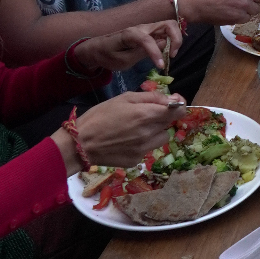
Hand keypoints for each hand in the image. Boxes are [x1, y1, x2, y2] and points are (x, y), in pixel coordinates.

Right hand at [53, 90, 186, 172]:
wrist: (81, 144)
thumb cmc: (100, 116)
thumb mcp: (124, 98)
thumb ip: (150, 98)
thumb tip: (170, 99)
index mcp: (146, 116)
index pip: (178, 112)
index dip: (177, 106)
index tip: (171, 104)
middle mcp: (149, 134)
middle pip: (170, 124)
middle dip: (162, 118)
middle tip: (145, 115)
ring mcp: (144, 149)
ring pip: (162, 138)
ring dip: (155, 132)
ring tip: (136, 129)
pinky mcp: (137, 160)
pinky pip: (148, 149)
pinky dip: (143, 144)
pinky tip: (126, 141)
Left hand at [70, 19, 182, 75]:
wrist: (97, 49)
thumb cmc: (107, 55)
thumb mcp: (121, 60)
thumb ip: (141, 53)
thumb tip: (161, 45)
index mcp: (131, 33)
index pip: (148, 39)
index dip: (157, 53)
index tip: (161, 66)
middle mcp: (141, 28)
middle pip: (168, 24)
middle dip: (176, 39)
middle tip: (171, 55)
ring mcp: (146, 29)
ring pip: (169, 27)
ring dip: (175, 40)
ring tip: (170, 55)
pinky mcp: (148, 33)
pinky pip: (165, 33)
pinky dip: (171, 41)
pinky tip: (167, 53)